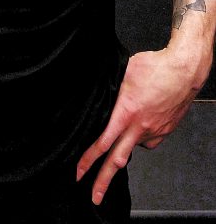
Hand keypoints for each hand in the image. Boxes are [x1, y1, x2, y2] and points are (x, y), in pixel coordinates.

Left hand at [76, 49, 198, 205]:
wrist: (185, 71)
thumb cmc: (155, 67)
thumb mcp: (122, 73)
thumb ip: (109, 90)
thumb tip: (98, 97)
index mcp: (126, 112)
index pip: (103, 142)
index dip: (88, 159)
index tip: (78, 172)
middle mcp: (140, 127)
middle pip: (117, 160)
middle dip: (103, 181)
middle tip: (94, 196)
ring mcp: (154, 132)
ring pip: (133, 144)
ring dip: (125, 141)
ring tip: (128, 120)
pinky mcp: (165, 132)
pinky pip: (147, 138)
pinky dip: (141, 132)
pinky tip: (143, 117)